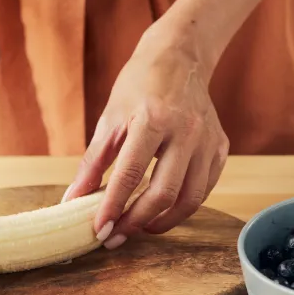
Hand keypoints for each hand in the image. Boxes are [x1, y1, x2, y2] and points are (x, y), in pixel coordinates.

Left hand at [63, 32, 229, 248]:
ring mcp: (208, 141)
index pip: (130, 174)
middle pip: (164, 193)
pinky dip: (183, 206)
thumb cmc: (139, 86)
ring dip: (163, 221)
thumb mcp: (109, 118)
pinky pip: (205, 188)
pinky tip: (163, 209)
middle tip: (117, 236)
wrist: (180, 58)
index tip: (99, 230)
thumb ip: (93, 162)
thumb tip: (73, 200)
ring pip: (190, 199)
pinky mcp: (220, 147)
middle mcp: (186, 131)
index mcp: (153, 119)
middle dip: (136, 221)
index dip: (113, 207)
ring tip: (140, 227)